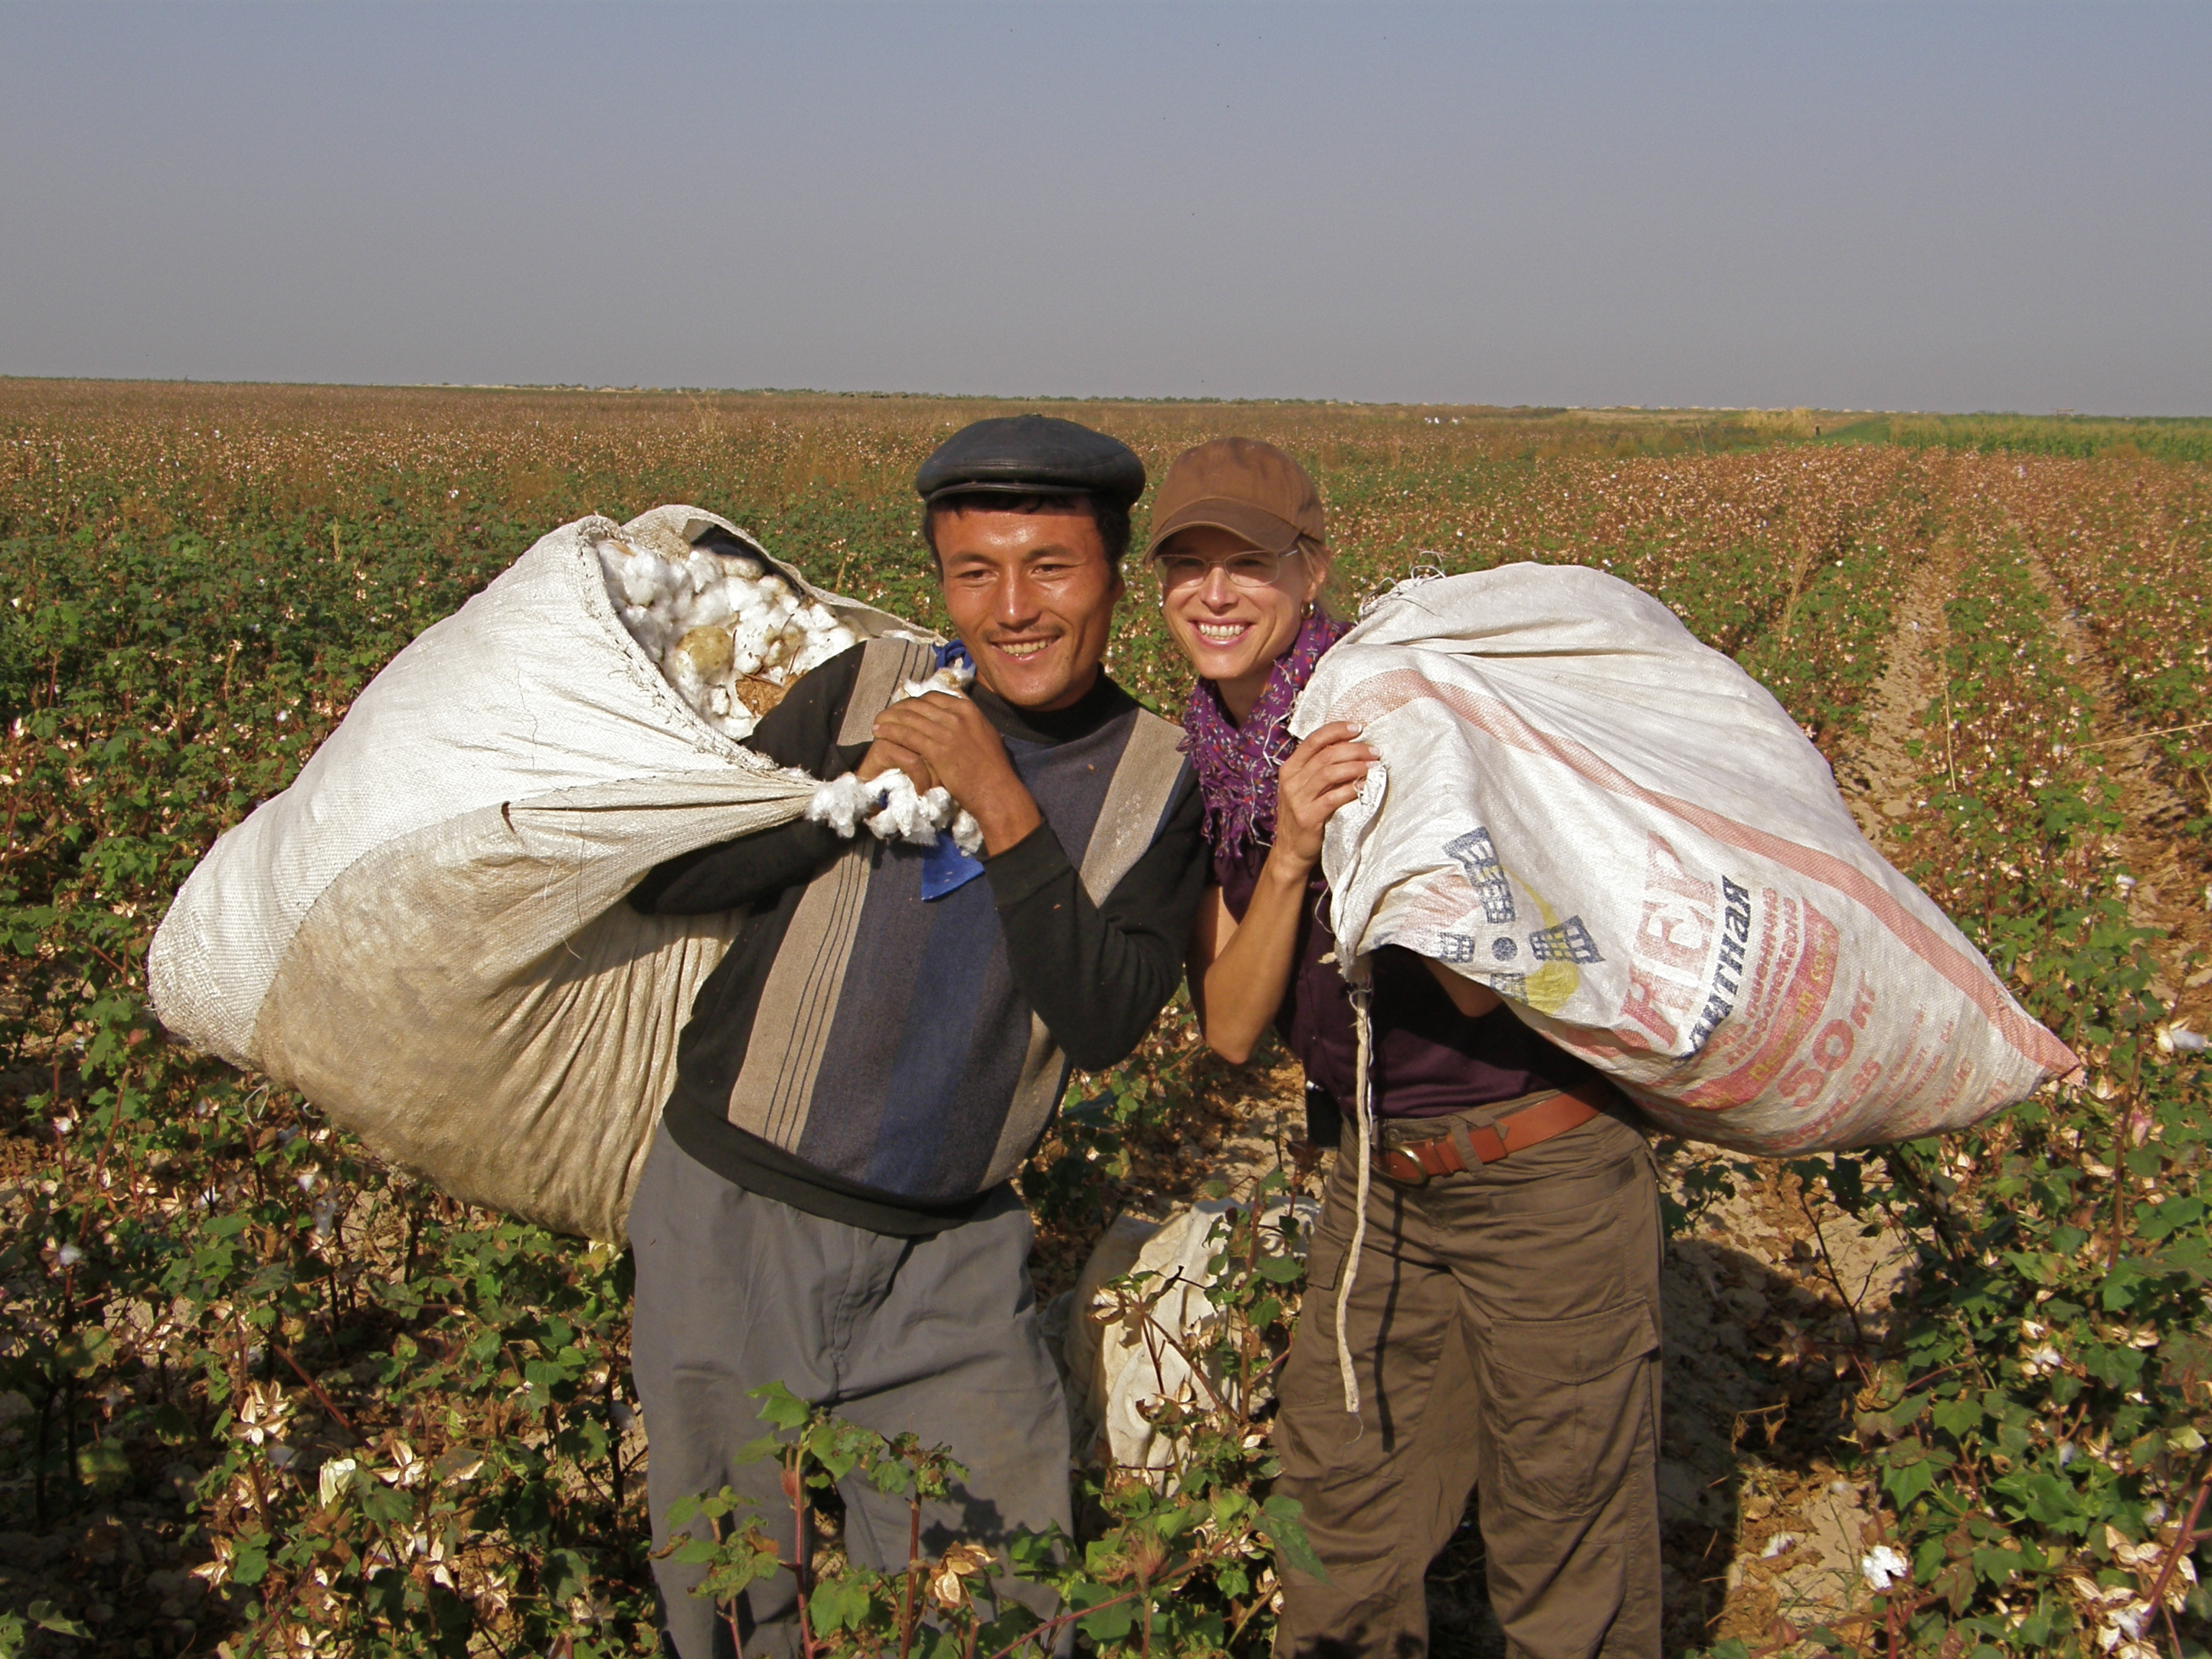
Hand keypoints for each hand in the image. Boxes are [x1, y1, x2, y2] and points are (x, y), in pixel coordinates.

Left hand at [869, 692, 1042, 854]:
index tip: (904, 709)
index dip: (915, 702)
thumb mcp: (986, 735)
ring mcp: (947, 731)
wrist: (996, 790)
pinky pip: (907, 735)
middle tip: (886, 715)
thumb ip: (971, 722)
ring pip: (910, 718)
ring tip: (877, 723)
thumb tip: (963, 713)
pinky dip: (890, 731)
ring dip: (889, 719)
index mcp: (969, 710)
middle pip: (918, 704)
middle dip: (899, 708)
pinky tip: (879, 732)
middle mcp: (957, 716)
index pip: (934, 697)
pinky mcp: (937, 749)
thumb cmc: (993, 769)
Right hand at [1268, 721, 1374, 873]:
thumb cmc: (1304, 814)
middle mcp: (1291, 781)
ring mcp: (1297, 799)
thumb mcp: (1304, 787)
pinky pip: (1333, 798)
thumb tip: (1350, 748)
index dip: (1337, 730)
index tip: (1357, 728)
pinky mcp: (1308, 817)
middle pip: (1326, 755)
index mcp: (1290, 768)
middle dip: (1354, 749)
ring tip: (1373, 765)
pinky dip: (1351, 789)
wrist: (1291, 851)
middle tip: (1374, 750)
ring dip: (1355, 766)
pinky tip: (1364, 785)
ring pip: (1329, 773)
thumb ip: (1319, 768)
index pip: (1313, 740)